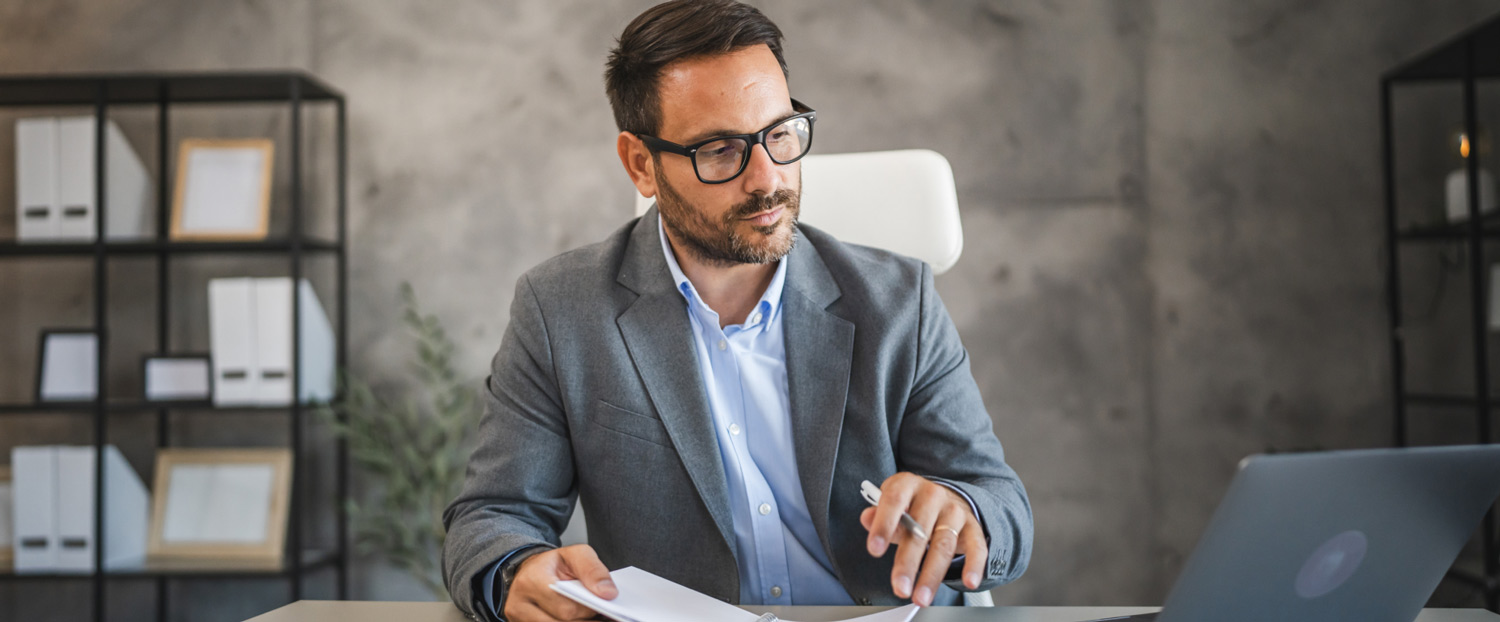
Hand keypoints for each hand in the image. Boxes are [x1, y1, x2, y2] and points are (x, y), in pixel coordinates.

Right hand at [503, 544, 616, 621]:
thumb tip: (608, 593)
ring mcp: (520, 619)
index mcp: (532, 581)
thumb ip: (593, 570)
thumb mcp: (575, 554)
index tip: (608, 611)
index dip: (589, 610)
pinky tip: (584, 619)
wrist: (531, 571)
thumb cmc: (554, 564)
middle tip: (606, 615)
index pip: (565, 607)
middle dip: (587, 620)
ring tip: (597, 617)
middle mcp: (520, 605)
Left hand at [860, 472, 986, 605]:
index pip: (894, 501)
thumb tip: (867, 518)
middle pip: (919, 531)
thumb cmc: (911, 506)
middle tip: (899, 587)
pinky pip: (976, 546)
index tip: (874, 549)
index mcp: (907, 485)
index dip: (883, 526)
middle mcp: (933, 495)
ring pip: (944, 544)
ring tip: (921, 596)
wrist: (944, 498)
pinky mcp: (972, 526)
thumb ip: (878, 516)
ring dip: (932, 574)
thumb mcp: (891, 506)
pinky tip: (968, 581)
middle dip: (907, 563)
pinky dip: (973, 565)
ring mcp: (954, 510)